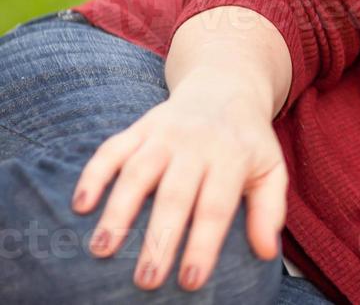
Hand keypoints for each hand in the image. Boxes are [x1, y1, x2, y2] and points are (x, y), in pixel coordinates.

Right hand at [71, 65, 287, 290]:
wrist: (227, 86)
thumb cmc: (247, 141)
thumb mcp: (271, 169)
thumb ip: (270, 209)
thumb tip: (267, 252)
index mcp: (232, 157)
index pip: (216, 206)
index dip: (203, 244)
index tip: (191, 281)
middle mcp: (197, 144)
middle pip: (175, 195)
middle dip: (159, 239)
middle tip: (145, 280)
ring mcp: (165, 133)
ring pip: (138, 172)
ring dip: (118, 211)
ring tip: (102, 249)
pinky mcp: (140, 127)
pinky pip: (112, 149)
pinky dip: (93, 175)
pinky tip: (80, 206)